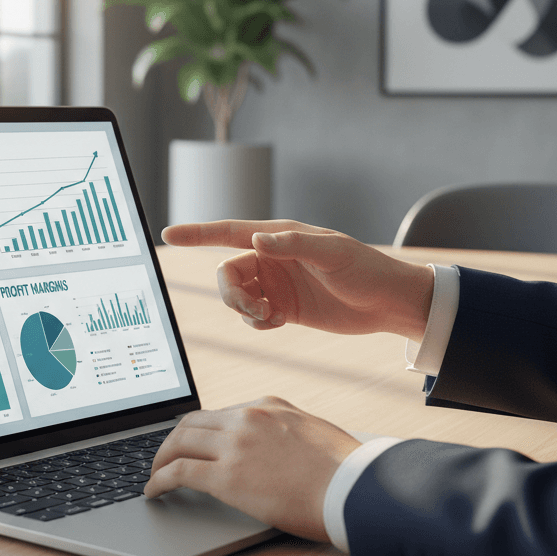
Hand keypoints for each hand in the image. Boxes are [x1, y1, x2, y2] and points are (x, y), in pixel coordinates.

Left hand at [144, 397, 358, 541]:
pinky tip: (154, 491)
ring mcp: (235, 445)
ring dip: (160, 459)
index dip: (200, 430)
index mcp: (268, 407)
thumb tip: (275, 447)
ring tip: (154, 474)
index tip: (191, 442)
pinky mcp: (227, 476)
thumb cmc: (345, 471)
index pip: (220, 413)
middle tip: (164, 457)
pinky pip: (179, 472)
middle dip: (173, 440)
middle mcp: (247, 418)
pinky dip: (159, 480)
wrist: (354, 488)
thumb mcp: (313, 433)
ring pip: (179, 442)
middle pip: (191, 423)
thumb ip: (286, 433)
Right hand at [162, 219, 432, 339]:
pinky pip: (253, 315)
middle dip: (230, 293)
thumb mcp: (332, 254)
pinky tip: (276, 322)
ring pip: (236, 295)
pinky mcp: (283, 308)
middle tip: (254, 308)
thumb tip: (255, 240)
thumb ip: (292, 245)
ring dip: (243, 309)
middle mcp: (272, 258)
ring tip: (267, 316)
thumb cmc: (365, 269)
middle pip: (227, 272)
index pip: (229, 232)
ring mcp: (276, 284)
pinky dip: (256, 321)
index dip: (198, 233)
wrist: (388, 303)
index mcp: (279, 237)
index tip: (168, 233)